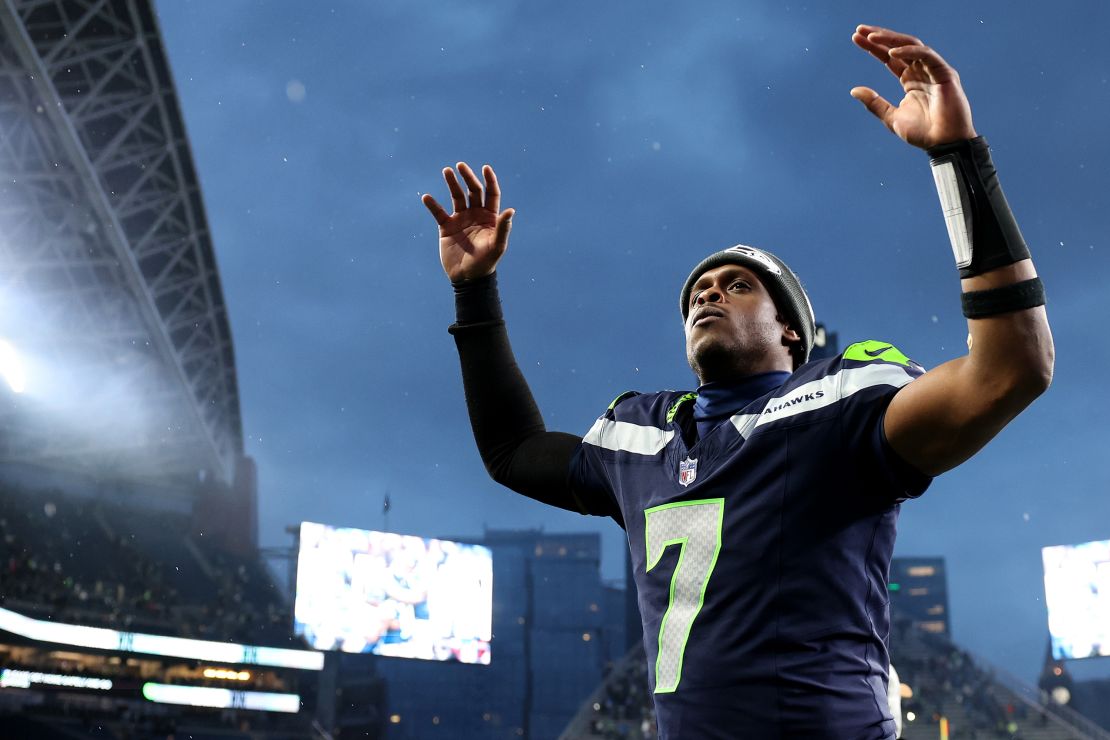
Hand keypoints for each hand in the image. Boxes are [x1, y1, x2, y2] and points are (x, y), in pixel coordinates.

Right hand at [421, 162, 513, 282]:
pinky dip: (432, 205)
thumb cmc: (486, 262)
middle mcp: (475, 214)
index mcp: (490, 217)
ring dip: (452, 183)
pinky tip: (427, 197)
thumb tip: (511, 210)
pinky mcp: (446, 227)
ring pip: (456, 197)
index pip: (491, 193)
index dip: (489, 180)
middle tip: (460, 165)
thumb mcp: (497, 246)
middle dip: (467, 177)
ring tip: (446, 171)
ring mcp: (460, 219)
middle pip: (473, 191)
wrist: (468, 278)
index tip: (485, 168)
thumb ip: (503, 228)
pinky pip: (438, 213)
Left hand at [850, 25, 976, 149]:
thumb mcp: (891, 117)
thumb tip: (854, 90)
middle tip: (860, 30)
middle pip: (899, 47)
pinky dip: (910, 51)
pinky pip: (926, 56)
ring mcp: (933, 70)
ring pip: (912, 46)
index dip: (873, 47)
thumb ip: (874, 103)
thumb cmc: (922, 133)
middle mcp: (921, 71)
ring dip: (891, 39)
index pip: (889, 58)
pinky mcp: (945, 73)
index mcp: (910, 80)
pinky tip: (892, 52)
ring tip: (871, 36)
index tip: (856, 38)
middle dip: (879, 37)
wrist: (943, 144)